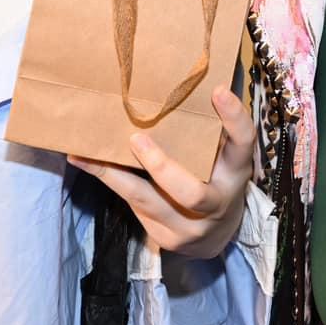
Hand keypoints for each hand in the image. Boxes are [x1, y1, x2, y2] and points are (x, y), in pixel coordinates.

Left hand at [70, 87, 256, 259]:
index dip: (234, 119)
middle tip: (136, 138)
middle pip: (192, 193)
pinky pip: (133, 205)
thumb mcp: (221, 158)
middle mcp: (216, 204)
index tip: (217, 91)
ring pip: (148, 202)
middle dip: (160, 167)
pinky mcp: (164, 236)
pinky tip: (84, 163)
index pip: (243, 144)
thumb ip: (208, 133)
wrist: (215, 237)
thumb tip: (175, 87)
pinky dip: (109, 182)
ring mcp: (190, 227)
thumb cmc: (215, 180)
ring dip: (113, 175)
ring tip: (82, 154)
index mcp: (235, 172)